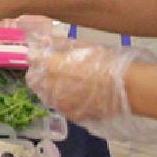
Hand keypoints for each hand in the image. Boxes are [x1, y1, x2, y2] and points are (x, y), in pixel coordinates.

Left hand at [25, 36, 156, 142]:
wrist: (125, 89)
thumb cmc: (104, 62)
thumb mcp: (82, 46)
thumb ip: (59, 44)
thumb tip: (45, 41)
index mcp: (48, 65)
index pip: (31, 59)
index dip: (38, 57)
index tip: (46, 56)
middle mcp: (47, 86)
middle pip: (34, 80)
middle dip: (42, 74)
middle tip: (58, 70)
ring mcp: (58, 104)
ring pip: (46, 95)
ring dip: (52, 89)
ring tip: (71, 83)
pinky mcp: (70, 116)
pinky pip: (61, 107)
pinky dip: (65, 101)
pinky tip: (80, 95)